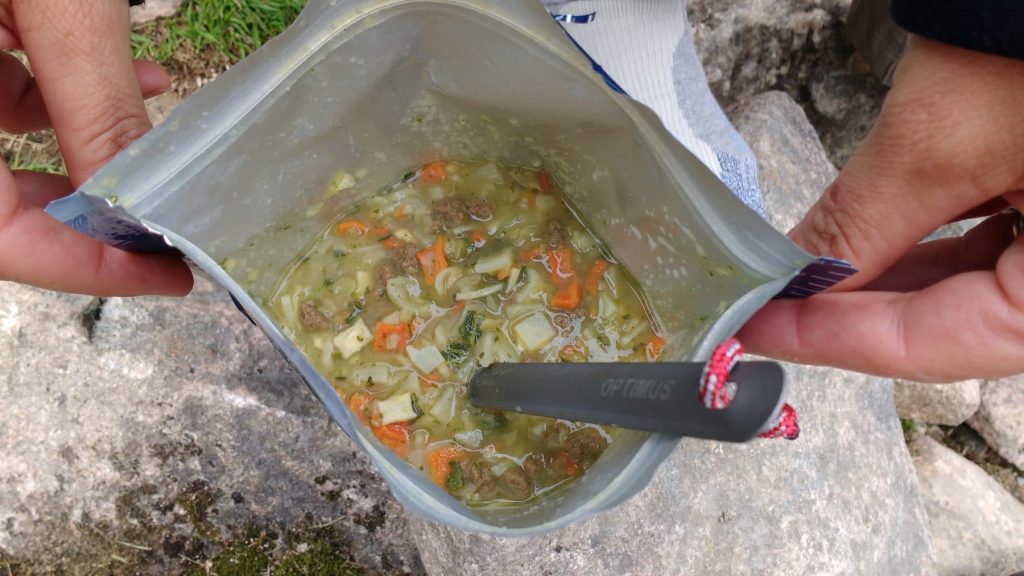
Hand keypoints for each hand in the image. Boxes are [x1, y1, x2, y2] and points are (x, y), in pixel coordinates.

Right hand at [0, 0, 191, 295]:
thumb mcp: (59, 7)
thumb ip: (94, 101)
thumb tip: (143, 195)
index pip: (1, 240)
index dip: (84, 267)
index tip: (164, 274)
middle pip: (2, 207)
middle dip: (97, 215)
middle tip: (175, 230)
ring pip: (3, 151)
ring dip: (92, 146)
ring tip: (165, 140)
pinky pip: (0, 93)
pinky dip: (62, 94)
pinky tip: (138, 75)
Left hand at [740, 36, 1023, 381]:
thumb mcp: (940, 138)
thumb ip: (860, 222)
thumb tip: (793, 274)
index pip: (938, 346)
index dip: (834, 340)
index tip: (761, 330)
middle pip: (957, 323)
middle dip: (856, 311)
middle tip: (773, 307)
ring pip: (977, 287)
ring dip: (890, 280)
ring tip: (807, 277)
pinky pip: (1001, 243)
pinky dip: (933, 246)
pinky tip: (872, 244)